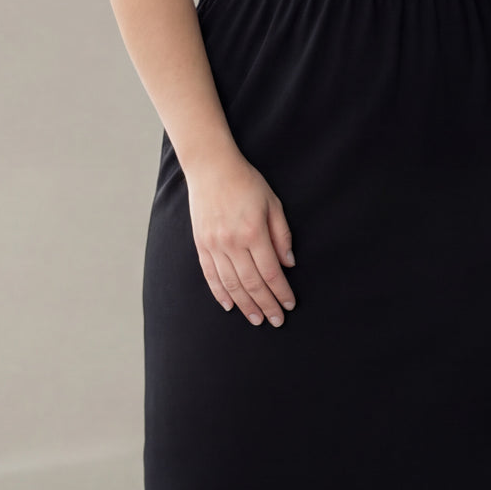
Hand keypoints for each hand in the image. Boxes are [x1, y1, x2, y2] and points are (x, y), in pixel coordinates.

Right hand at [185, 150, 296, 325]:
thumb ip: (281, 235)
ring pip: (231, 284)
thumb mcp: (273, 203)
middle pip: (252, 283)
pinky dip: (220, 293)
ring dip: (245, 305)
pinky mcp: (201, 244)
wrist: (211, 168)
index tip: (289, 305)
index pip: (271, 273)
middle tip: (276, 321)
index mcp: (254, 233)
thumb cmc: (246, 183)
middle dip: (266, 305)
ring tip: (255, 319)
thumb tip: (288, 263)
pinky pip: (210, 275)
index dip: (281, 292)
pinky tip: (229, 306)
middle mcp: (232, 243)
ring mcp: (214, 245)